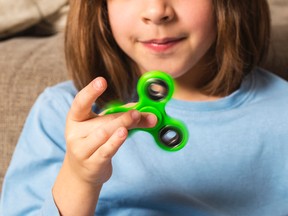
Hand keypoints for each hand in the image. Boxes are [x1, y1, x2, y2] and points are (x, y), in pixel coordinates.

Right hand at [53, 77, 156, 214]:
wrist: (81, 172)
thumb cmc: (95, 142)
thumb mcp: (104, 126)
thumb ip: (125, 117)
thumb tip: (151, 113)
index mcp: (76, 118)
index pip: (80, 102)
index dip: (90, 91)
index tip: (102, 81)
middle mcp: (75, 133)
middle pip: (103, 121)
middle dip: (122, 116)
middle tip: (138, 111)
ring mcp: (81, 149)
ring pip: (104, 134)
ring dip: (122, 125)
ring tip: (136, 118)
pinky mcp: (91, 163)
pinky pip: (106, 150)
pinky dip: (116, 142)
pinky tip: (124, 134)